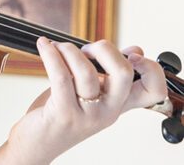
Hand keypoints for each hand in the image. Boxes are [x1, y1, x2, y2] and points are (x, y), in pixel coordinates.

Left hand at [0, 37, 167, 164]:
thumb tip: (135, 51)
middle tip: (84, 50)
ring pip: (87, 71)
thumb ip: (107, 75)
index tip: (130, 54)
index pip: (153, 91)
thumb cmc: (61, 113)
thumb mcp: (90, 94)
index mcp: (119, 105)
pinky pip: (60, 76)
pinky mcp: (64, 113)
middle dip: (104, 49)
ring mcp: (88, 114)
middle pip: (123, 73)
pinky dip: (50, 55)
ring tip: (56, 48)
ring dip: (69, 50)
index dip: (151, 68)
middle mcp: (108, 111)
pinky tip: (44, 46)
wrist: (37, 143)